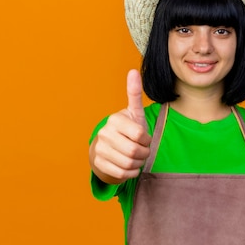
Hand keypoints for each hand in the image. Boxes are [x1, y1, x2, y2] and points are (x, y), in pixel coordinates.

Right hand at [89, 69, 151, 183]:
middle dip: (143, 154)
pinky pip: (122, 174)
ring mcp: (99, 149)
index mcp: (114, 120)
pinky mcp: (99, 164)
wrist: (107, 149)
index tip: (144, 139)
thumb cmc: (126, 130)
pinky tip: (130, 167)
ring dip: (138, 164)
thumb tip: (133, 71)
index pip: (139, 135)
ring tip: (136, 158)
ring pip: (128, 164)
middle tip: (142, 151)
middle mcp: (104, 133)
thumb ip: (134, 94)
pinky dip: (130, 173)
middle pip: (134, 151)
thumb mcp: (133, 113)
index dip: (146, 140)